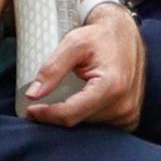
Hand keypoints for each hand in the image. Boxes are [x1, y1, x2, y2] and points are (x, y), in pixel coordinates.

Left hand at [22, 0, 144, 127]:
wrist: (125, 33)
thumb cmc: (100, 36)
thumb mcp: (73, 43)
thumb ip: (52, 68)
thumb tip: (32, 94)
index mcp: (111, 86)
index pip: (71, 114)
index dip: (46, 115)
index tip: (30, 110)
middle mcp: (124, 104)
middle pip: (79, 121)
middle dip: (58, 114)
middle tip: (44, 102)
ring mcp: (129, 113)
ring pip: (89, 127)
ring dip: (74, 116)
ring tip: (67, 98)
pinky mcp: (130, 117)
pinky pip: (102, 126)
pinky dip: (88, 118)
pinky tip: (84, 104)